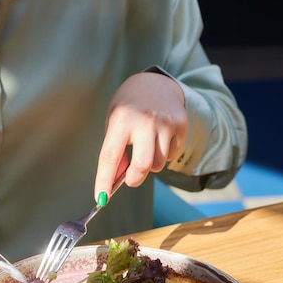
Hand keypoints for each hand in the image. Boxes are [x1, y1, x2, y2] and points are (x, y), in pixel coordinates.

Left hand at [94, 72, 186, 202]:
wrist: (156, 83)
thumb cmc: (129, 107)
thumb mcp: (115, 123)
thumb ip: (116, 151)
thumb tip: (117, 181)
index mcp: (121, 119)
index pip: (110, 157)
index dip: (104, 181)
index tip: (101, 198)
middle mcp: (144, 120)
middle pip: (142, 166)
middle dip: (135, 179)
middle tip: (130, 179)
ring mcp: (165, 123)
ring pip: (158, 164)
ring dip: (149, 165)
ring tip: (146, 148)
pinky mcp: (180, 126)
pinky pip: (171, 155)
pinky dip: (163, 154)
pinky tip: (159, 139)